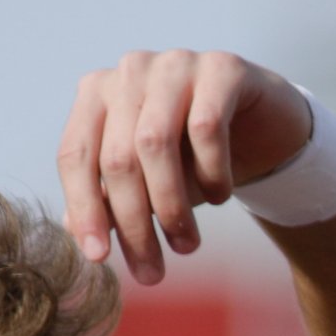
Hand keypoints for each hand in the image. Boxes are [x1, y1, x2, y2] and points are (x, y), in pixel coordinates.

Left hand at [57, 50, 314, 285]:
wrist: (261, 130)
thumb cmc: (191, 159)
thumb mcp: (145, 185)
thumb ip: (108, 201)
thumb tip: (78, 235)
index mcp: (97, 94)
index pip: (75, 155)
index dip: (85, 209)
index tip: (99, 259)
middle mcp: (130, 71)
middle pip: (117, 157)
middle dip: (134, 223)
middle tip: (153, 272)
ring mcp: (175, 63)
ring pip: (155, 143)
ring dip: (171, 205)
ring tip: (187, 245)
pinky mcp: (222, 68)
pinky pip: (206, 127)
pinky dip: (212, 173)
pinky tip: (220, 196)